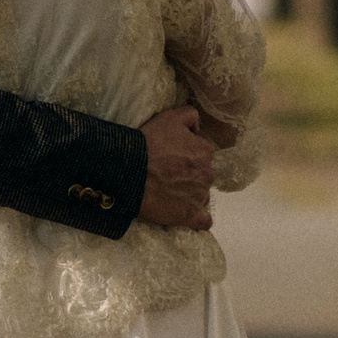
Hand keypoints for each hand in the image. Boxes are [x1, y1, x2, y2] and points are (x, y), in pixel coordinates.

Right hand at [138, 105, 214, 230]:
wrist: (130, 171)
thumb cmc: (149, 143)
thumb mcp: (169, 117)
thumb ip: (190, 116)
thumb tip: (198, 128)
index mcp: (205, 151)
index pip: (203, 154)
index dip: (187, 155)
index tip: (172, 158)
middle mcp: (207, 174)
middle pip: (202, 175)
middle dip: (189, 175)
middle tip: (167, 175)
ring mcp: (200, 196)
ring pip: (201, 195)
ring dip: (189, 194)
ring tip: (168, 193)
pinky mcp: (190, 215)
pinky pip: (203, 221)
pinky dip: (198, 220)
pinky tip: (189, 216)